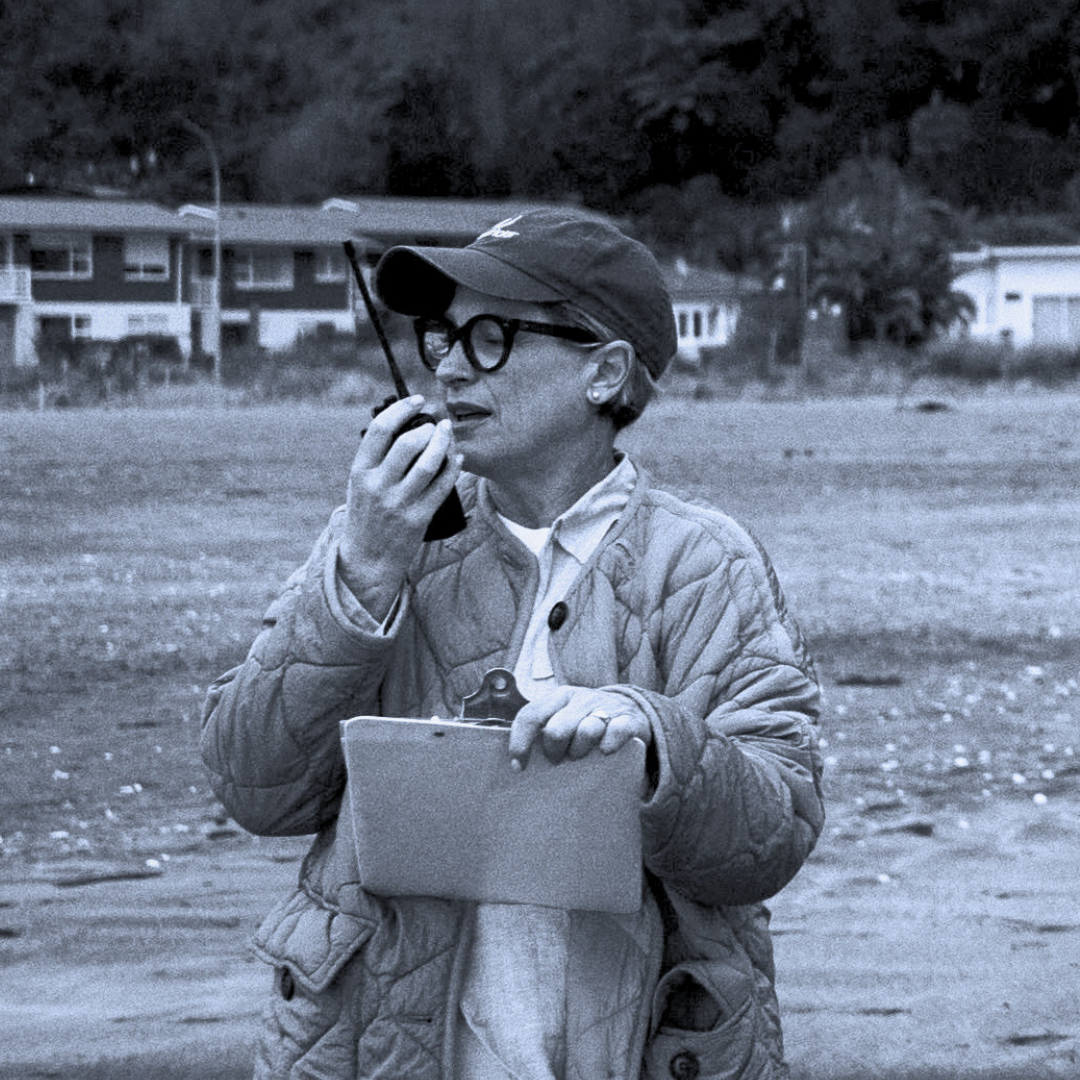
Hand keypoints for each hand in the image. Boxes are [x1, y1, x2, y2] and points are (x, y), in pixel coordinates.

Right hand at [337, 396, 460, 619]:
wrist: (366, 559)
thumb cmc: (366, 514)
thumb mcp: (360, 484)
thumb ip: (377, 457)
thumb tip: (408, 423)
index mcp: (360, 472)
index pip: (380, 430)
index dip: (401, 409)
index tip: (417, 401)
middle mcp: (378, 486)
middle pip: (408, 443)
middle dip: (428, 427)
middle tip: (437, 422)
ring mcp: (399, 503)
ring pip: (429, 464)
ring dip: (444, 444)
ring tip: (448, 434)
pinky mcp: (418, 518)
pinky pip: (442, 487)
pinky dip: (453, 468)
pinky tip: (458, 458)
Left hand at [508, 686, 651, 771]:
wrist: (631, 711)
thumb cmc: (586, 721)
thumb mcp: (563, 717)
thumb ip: (543, 729)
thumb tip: (517, 758)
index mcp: (559, 696)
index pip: (530, 715)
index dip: (520, 742)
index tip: (518, 766)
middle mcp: (581, 698)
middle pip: (556, 730)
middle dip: (554, 751)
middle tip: (558, 760)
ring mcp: (605, 707)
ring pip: (586, 731)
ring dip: (580, 751)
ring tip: (581, 756)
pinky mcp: (628, 719)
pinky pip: (616, 731)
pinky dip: (609, 745)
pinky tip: (605, 751)